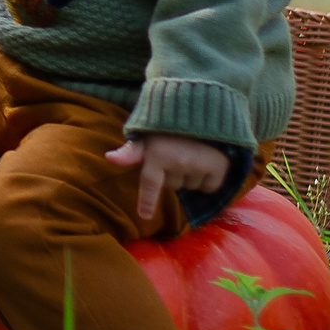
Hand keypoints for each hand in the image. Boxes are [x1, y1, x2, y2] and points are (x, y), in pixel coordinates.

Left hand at [105, 132, 231, 222]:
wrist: (205, 113)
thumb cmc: (170, 128)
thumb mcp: (147, 136)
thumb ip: (131, 152)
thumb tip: (110, 158)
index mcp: (157, 154)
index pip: (150, 183)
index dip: (147, 201)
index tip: (144, 216)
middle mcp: (178, 161)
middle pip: (172, 186)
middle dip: (173, 175)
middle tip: (177, 154)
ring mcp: (200, 165)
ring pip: (190, 187)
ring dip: (191, 176)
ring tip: (193, 154)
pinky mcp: (219, 168)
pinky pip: (209, 188)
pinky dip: (208, 179)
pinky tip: (206, 161)